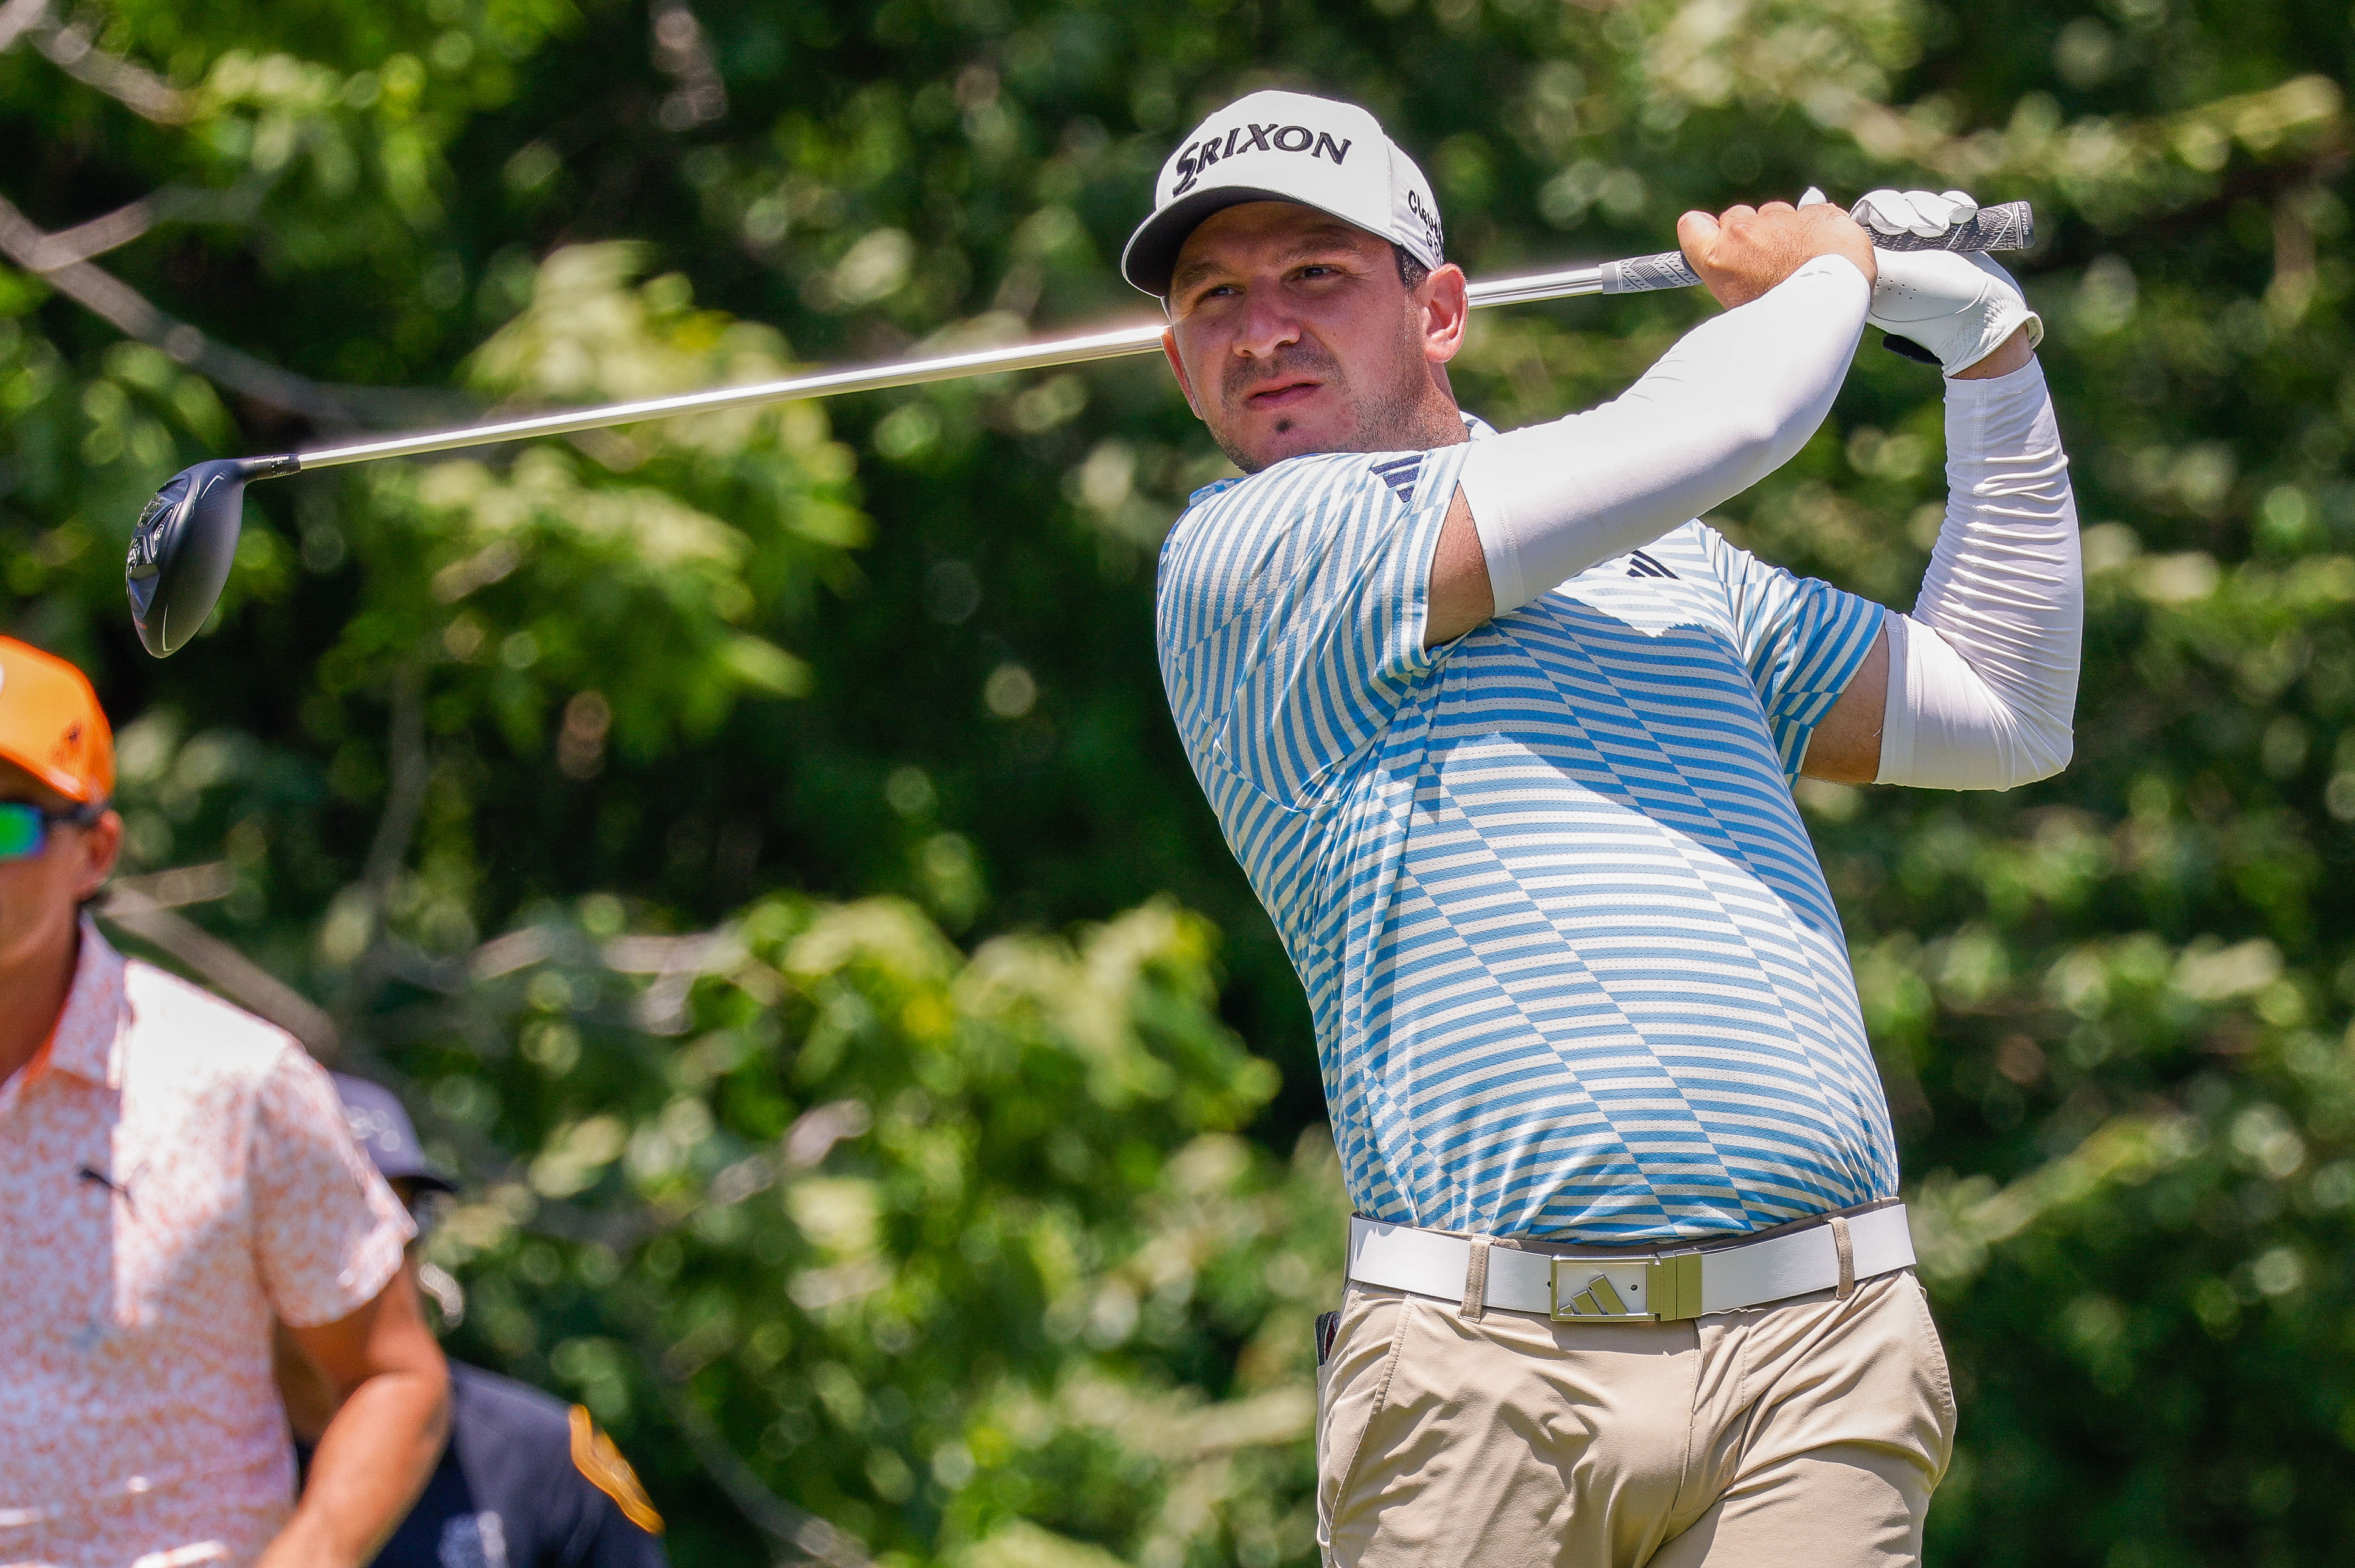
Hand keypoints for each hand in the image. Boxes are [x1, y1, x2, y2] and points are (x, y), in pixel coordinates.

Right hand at [1677, 200, 1874, 307]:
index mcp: (1718, 260)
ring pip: (1774, 212)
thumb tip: (1743, 264)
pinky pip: (1811, 213)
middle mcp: (1743, 233)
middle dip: (1749, 231)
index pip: (1692, 226)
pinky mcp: (1814, 212)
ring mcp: (1779, 220)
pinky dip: (1817, 227)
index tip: (1716, 236)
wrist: (1836, 305)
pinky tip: (1826, 251)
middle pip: (1736, 216)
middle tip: (1767, 259)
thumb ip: (1736, 274)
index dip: (1705, 229)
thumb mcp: (1745, 306)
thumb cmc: (1788, 320)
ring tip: (1801, 260)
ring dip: (1784, 228)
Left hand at [1848, 187, 2042, 374]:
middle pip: (1889, 205)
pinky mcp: (1950, 237)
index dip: (1877, 213)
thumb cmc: (1930, 303)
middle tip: (1921, 231)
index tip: (1894, 226)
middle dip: (1906, 213)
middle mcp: (1891, 251)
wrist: (1983, 319)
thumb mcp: (1888, 275)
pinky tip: (1961, 218)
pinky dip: (1955, 207)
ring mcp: (1921, 244)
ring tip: (1943, 230)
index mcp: (1869, 262)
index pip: (1860, 216)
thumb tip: (1811, 199)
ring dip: (1932, 210)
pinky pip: (1948, 203)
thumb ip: (1854, 241)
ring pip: (1918, 201)